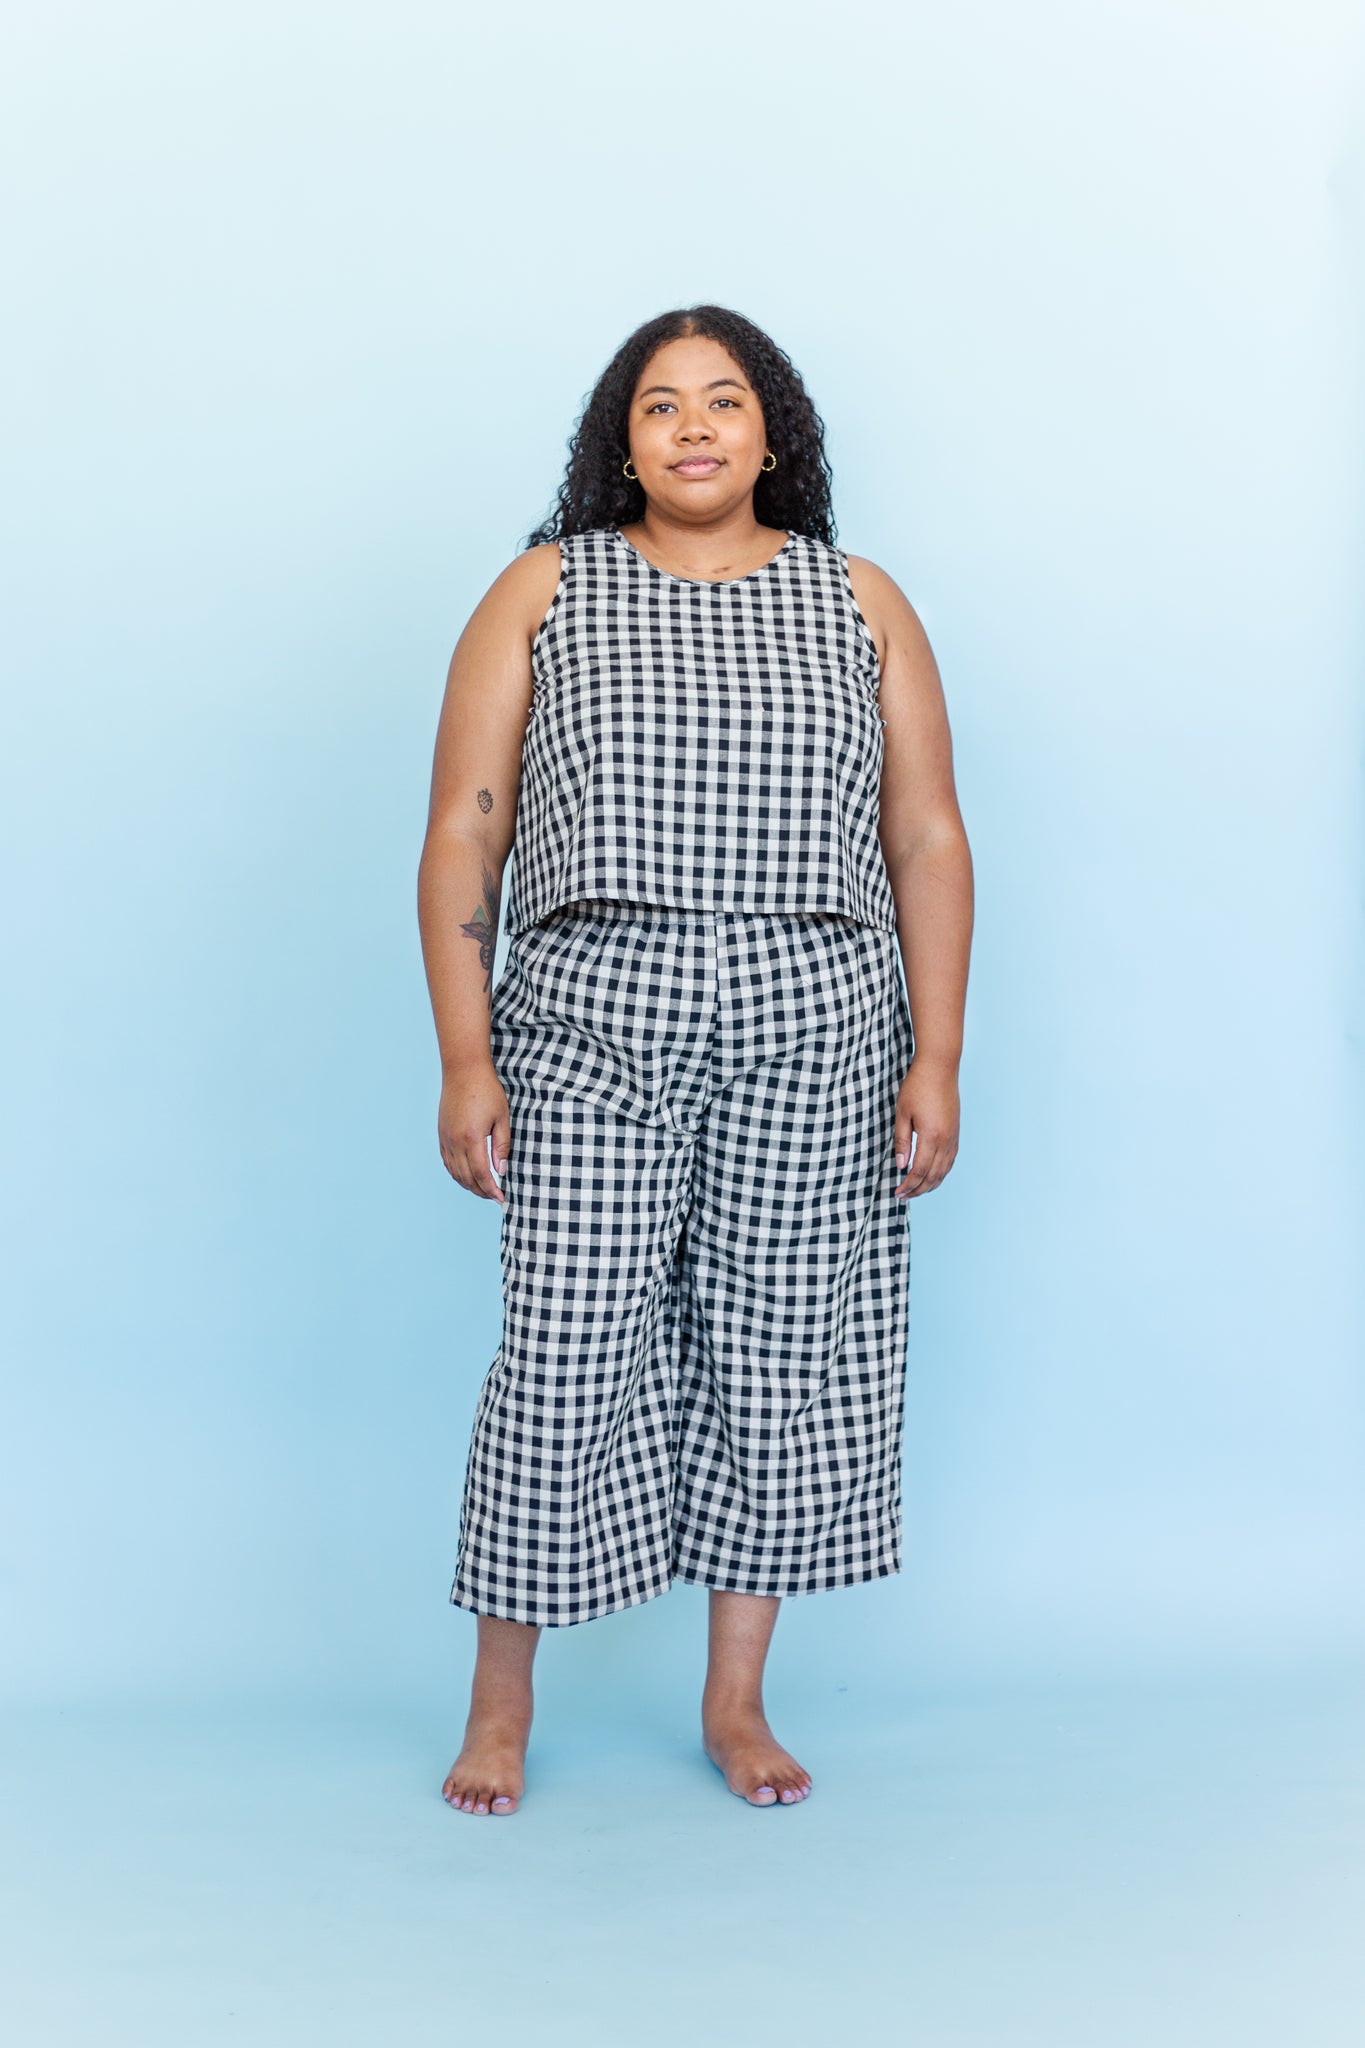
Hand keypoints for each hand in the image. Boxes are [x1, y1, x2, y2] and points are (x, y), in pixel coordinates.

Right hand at [438, 1061, 510, 1203]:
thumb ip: (501, 1145)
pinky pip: (447, 1162)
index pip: (482, 1174)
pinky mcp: (441, 1134)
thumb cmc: (486, 1090)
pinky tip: (467, 1176)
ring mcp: (445, 1138)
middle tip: (495, 1197)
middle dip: (481, 1191)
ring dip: (469, 1185)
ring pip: (455, 1172)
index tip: (501, 1198)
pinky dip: (457, 1173)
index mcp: (472, 1138)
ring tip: (483, 1189)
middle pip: (467, 1178)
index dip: (491, 1190)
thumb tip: (501, 1170)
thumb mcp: (502, 1117)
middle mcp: (455, 1141)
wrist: (463, 1070)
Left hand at [893, 1058, 959, 1197]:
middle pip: (933, 1176)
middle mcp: (946, 1140)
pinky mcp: (956, 1132)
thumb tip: (900, 1165)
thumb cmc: (918, 1087)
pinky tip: (932, 1175)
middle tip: (903, 1196)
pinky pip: (950, 1160)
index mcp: (931, 1137)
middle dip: (918, 1190)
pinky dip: (940, 1173)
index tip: (897, 1192)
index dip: (908, 1185)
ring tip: (916, 1191)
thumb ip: (901, 1141)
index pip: (919, 1171)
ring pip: (944, 1171)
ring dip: (930, 1184)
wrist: (940, 1067)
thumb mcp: (902, 1114)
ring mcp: (954, 1137)